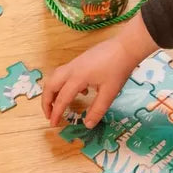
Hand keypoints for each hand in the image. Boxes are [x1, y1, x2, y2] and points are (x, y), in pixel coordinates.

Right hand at [42, 13, 156, 127]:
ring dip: (52, 91)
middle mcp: (71, 69)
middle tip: (49, 115)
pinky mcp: (80, 60)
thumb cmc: (118, 69)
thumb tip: (87, 125)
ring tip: (57, 105)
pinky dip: (63, 84)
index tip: (53, 124)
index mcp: (77, 78)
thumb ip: (97, 110)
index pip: (61, 99)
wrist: (126, 47)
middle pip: (50, 85)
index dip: (56, 113)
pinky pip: (64, 73)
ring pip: (55, 77)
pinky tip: (79, 92)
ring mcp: (74, 63)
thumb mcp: (109, 93)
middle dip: (46, 101)